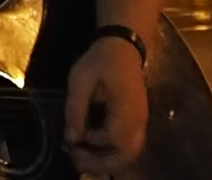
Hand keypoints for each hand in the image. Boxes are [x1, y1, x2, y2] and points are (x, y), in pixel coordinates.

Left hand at [62, 36, 147, 174]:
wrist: (123, 48)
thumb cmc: (100, 61)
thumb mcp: (80, 79)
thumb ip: (75, 109)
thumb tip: (70, 139)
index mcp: (127, 107)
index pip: (114, 138)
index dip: (92, 141)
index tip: (75, 132)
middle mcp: (139, 120)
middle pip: (127, 155)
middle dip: (100, 164)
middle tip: (75, 158)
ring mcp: (141, 123)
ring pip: (129, 155)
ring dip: (105, 162)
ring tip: (81, 157)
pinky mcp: (137, 123)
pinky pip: (128, 148)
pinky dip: (111, 154)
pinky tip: (92, 149)